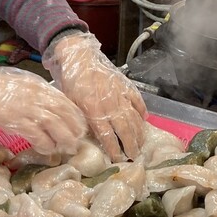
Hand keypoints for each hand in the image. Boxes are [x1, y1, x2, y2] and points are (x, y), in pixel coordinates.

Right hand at [0, 60, 86, 154]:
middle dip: (74, 130)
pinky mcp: (17, 120)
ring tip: (66, 149)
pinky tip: (47, 150)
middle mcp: (37, 96)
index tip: (81, 127)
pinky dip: (45, 144)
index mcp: (39, 87)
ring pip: (55, 125)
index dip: (76, 116)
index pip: (65, 102)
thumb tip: (52, 110)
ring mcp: (28, 108)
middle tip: (76, 142)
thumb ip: (38, 95)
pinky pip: (37, 135)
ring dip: (63, 139)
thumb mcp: (22, 86)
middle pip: (64, 114)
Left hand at [44, 32, 146, 160]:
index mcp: (94, 109)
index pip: (107, 135)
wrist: (79, 57)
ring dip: (139, 132)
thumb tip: (91, 137)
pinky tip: (145, 119)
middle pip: (125, 129)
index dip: (114, 149)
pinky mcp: (125, 85)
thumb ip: (83, 120)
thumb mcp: (71, 104)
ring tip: (141, 143)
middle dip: (131, 145)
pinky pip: (137, 100)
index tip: (118, 159)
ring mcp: (120, 94)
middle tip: (134, 156)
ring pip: (134, 117)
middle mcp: (110, 104)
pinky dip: (142, 110)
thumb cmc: (71, 81)